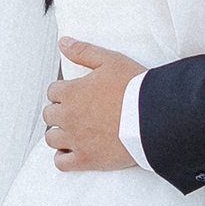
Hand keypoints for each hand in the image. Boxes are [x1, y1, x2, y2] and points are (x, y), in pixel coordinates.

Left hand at [45, 41, 144, 171]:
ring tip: (76, 131)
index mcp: (71, 92)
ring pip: (52, 139)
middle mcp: (69, 116)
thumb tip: (63, 42)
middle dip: (60, 112)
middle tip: (78, 112)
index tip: (76, 95)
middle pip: (49, 115)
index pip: (53, 91)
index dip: (64, 92)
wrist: (154, 117)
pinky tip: (74, 151)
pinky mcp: (86, 159)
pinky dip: (64, 158)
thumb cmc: (135, 88)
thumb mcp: (110, 60)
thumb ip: (83, 51)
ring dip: (60, 134)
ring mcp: (76, 140)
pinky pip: (61, 163)